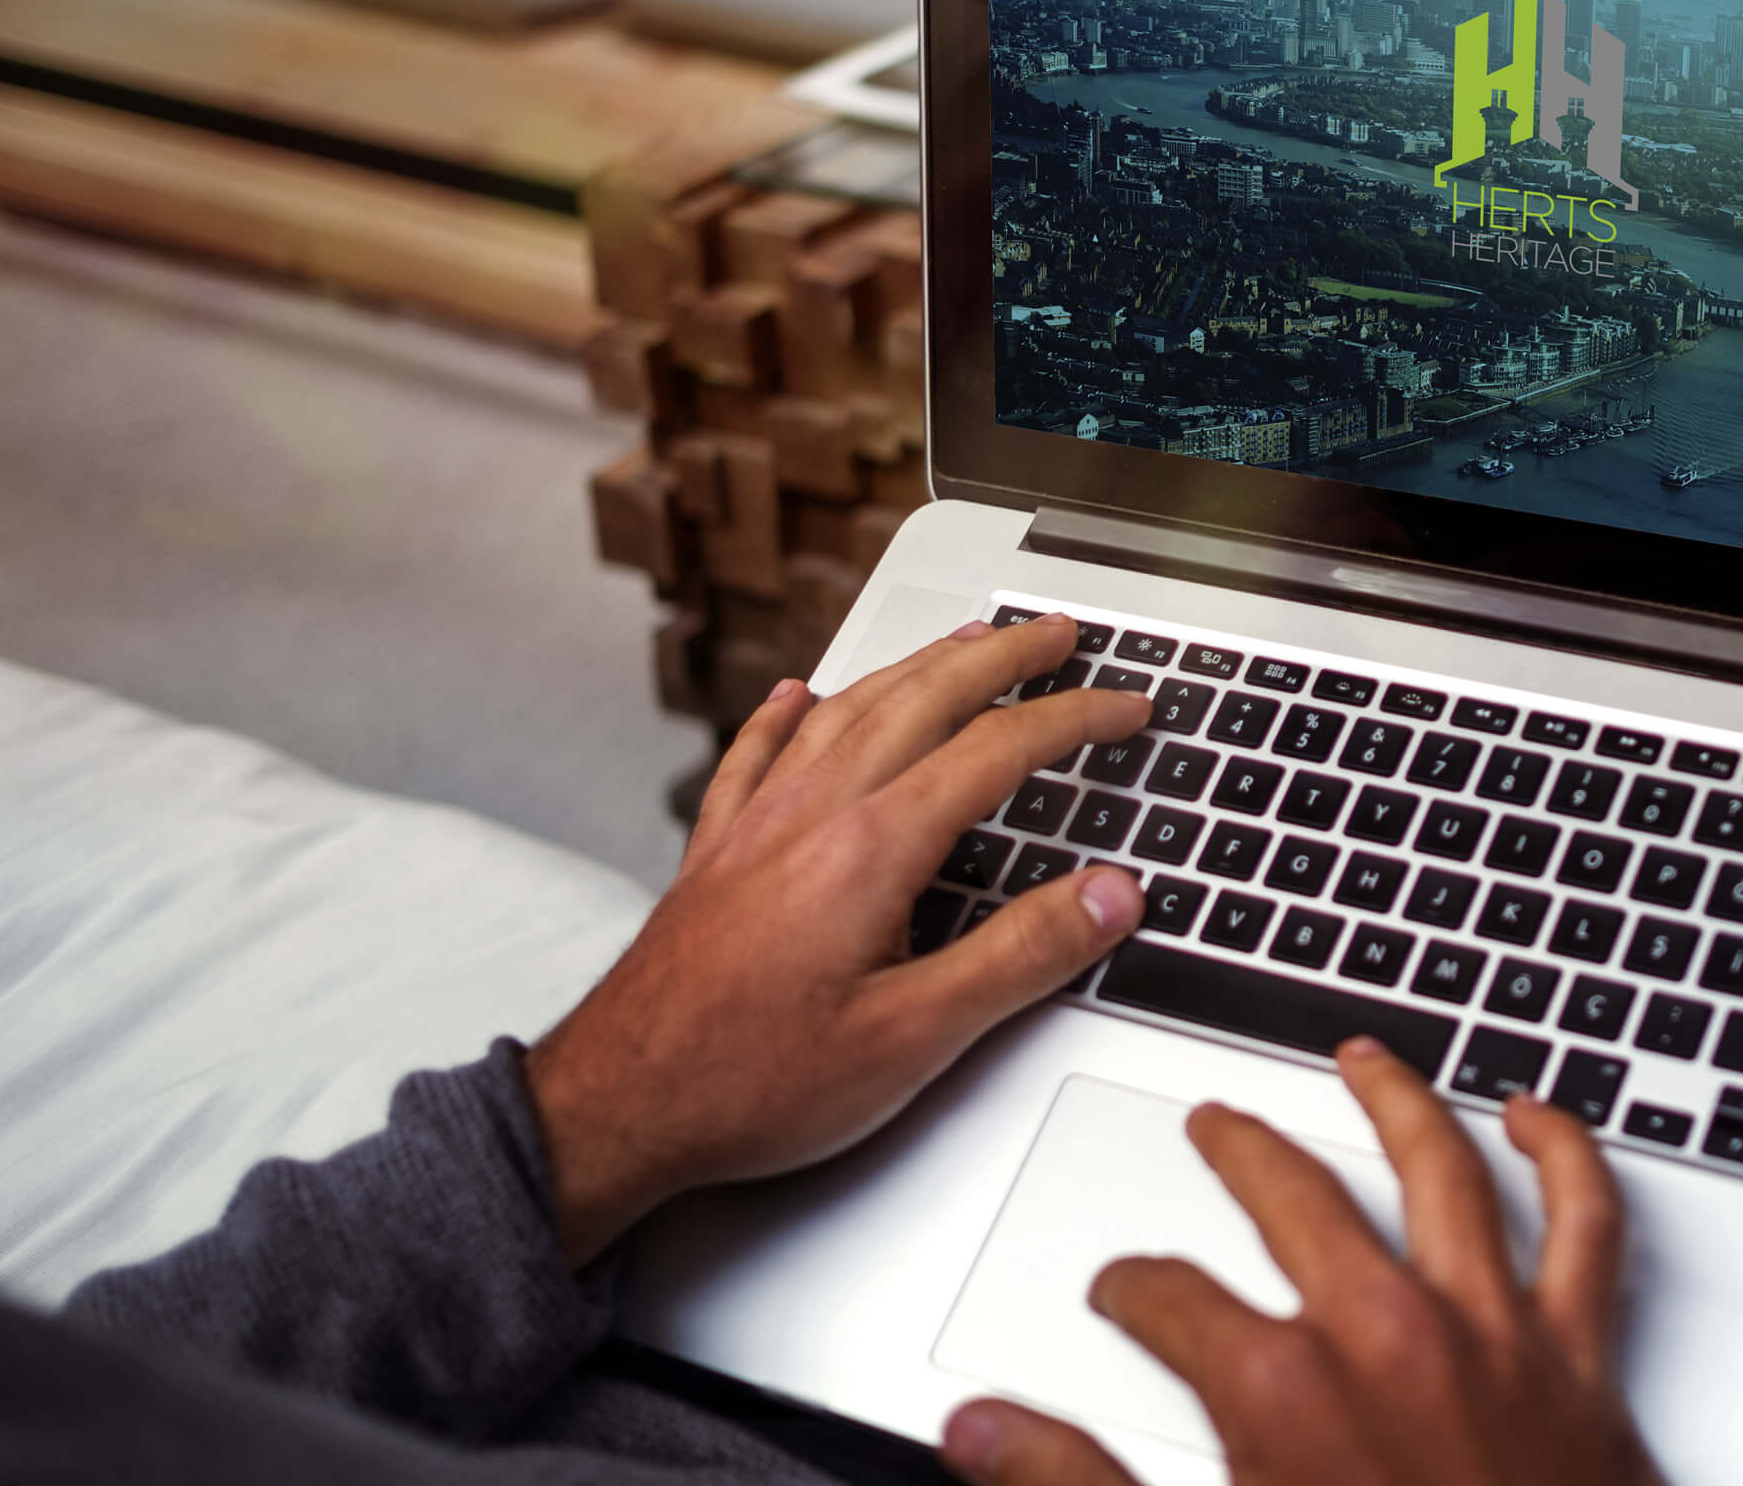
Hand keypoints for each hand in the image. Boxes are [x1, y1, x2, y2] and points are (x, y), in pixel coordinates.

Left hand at [525, 614, 1150, 1265]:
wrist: (616, 1107)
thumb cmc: (752, 1083)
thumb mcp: (915, 1040)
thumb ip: (1020, 958)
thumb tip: (1109, 895)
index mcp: (871, 849)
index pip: (998, 750)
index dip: (1075, 719)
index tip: (1126, 709)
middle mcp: (812, 813)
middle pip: (924, 699)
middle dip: (1002, 656)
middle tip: (1056, 634)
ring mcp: (758, 826)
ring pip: (848, 709)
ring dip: (917, 665)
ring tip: (963, 643)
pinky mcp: (715, 854)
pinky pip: (756, 753)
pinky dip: (788, 713)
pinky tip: (798, 694)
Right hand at [939, 1037, 1664, 1485]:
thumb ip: (1079, 1485)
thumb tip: (982, 1431)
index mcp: (1280, 1388)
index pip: (1169, 1297)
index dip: (1133, 1289)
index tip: (1123, 1292)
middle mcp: (1388, 1334)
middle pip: (1295, 1196)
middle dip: (1242, 1150)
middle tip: (1216, 1124)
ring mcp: (1492, 1336)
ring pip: (1441, 1171)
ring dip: (1397, 1102)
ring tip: (1366, 1059)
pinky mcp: (1580, 1361)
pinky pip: (1586, 1229)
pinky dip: (1567, 1160)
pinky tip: (1542, 1121)